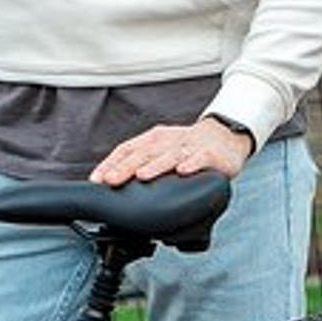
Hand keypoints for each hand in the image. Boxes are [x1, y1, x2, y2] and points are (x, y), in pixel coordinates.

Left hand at [90, 119, 250, 185]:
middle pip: (144, 153)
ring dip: (155, 166)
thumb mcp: (161, 151)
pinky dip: (191, 163)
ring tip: (141, 176)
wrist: (225, 135)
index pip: (127, 149)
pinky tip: (182, 171)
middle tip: (111, 180)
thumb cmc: (187, 147)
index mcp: (152, 140)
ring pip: (170, 155)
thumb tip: (115, 185)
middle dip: (126, 167)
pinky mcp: (210, 153)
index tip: (96, 180)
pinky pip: (200, 158)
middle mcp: (168, 141)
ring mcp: (189, 146)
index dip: (110, 163)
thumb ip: (142, 165)